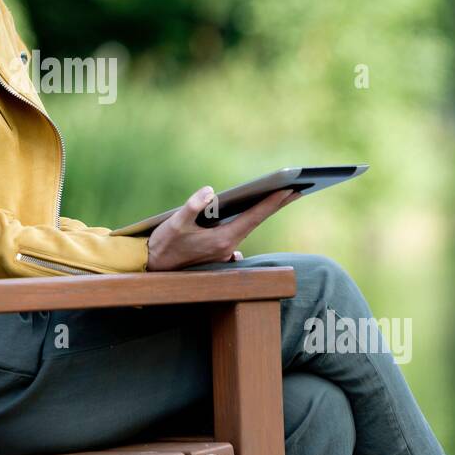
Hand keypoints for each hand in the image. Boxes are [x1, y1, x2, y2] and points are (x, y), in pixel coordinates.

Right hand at [146, 185, 300, 271]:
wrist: (155, 266)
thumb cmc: (164, 244)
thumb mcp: (175, 223)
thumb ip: (192, 206)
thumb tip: (210, 191)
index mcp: (222, 239)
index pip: (253, 217)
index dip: (271, 202)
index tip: (289, 189)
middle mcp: (228, 247)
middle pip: (257, 221)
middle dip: (277, 204)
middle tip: (299, 188)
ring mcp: (224, 252)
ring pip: (248, 226)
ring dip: (263, 211)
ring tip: (280, 195)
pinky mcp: (218, 252)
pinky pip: (237, 234)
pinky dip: (246, 221)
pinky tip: (251, 211)